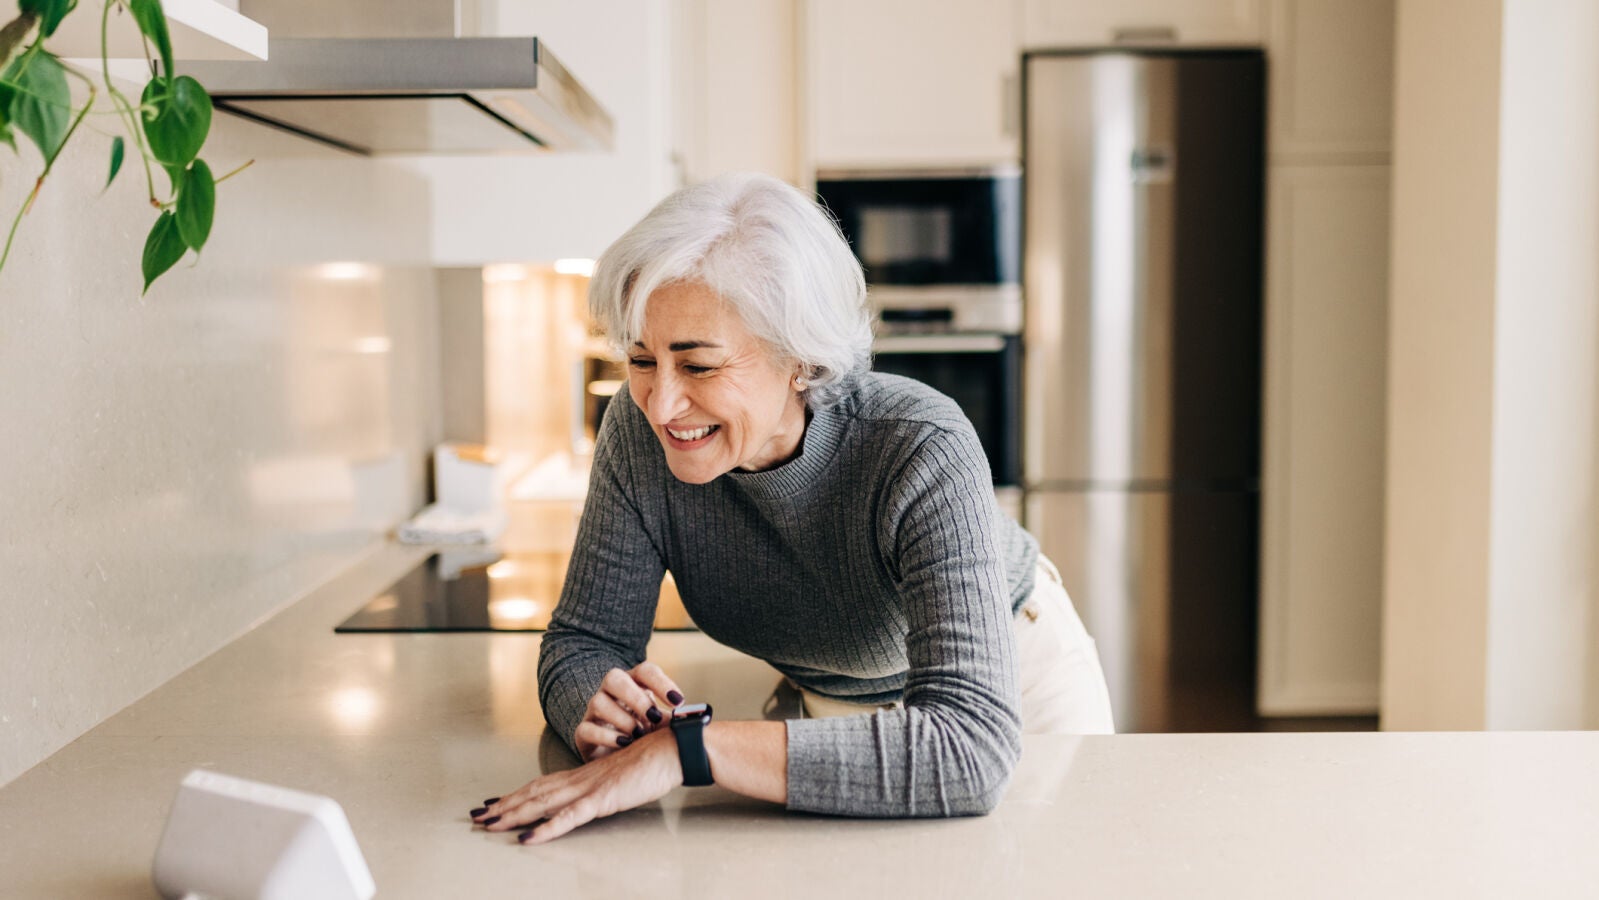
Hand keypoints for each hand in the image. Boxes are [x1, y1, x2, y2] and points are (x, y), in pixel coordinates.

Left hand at [472, 729, 681, 843]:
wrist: (672, 748)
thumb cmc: (653, 761)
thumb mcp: (622, 779)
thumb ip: (605, 789)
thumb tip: (596, 798)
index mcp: (584, 774)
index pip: (542, 785)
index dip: (516, 794)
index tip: (495, 803)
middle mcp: (580, 779)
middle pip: (533, 793)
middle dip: (504, 806)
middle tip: (478, 817)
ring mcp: (589, 789)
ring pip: (542, 803)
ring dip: (513, 814)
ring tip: (489, 825)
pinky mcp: (602, 799)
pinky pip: (568, 817)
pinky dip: (546, 829)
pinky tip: (528, 838)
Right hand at [575, 662, 684, 761]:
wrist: (616, 758)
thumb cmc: (644, 735)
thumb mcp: (660, 726)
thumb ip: (674, 721)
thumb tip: (694, 723)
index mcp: (634, 683)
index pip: (645, 671)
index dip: (662, 683)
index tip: (678, 702)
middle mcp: (611, 692)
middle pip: (614, 678)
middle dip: (635, 697)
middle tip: (654, 716)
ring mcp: (594, 711)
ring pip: (598, 702)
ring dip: (622, 719)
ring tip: (638, 735)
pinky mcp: (583, 733)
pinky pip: (587, 729)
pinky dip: (607, 736)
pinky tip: (624, 744)